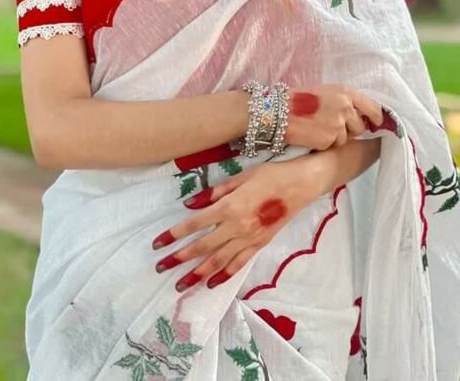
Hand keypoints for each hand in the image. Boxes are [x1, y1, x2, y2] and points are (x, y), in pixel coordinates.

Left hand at [150, 159, 320, 291]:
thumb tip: (190, 203)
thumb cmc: (270, 175)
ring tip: (180, 284)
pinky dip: (224, 275)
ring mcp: (249, 239)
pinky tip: (211, 283)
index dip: (174, 234)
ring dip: (197, 274)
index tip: (157, 244)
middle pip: (202, 246)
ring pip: (218, 261)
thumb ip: (214, 192)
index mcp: (229, 207)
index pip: (194, 224)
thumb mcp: (240, 176)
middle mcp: (237, 226)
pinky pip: (239, 264)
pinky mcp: (260, 245)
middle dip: (178, 258)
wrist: (302, 185)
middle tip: (160, 268)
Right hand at [285, 83, 383, 150]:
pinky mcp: (329, 139)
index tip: (375, 123)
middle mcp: (345, 107)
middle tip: (332, 125)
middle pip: (360, 126)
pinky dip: (325, 143)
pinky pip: (333, 145)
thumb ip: (344, 100)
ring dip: (336, 137)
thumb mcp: (325, 91)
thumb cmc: (298, 99)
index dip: (375, 118)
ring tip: (318, 128)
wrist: (278, 111)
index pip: (373, 107)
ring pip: (347, 138)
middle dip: (350, 129)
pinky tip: (312, 135)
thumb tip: (361, 114)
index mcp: (346, 92)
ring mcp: (338, 124)